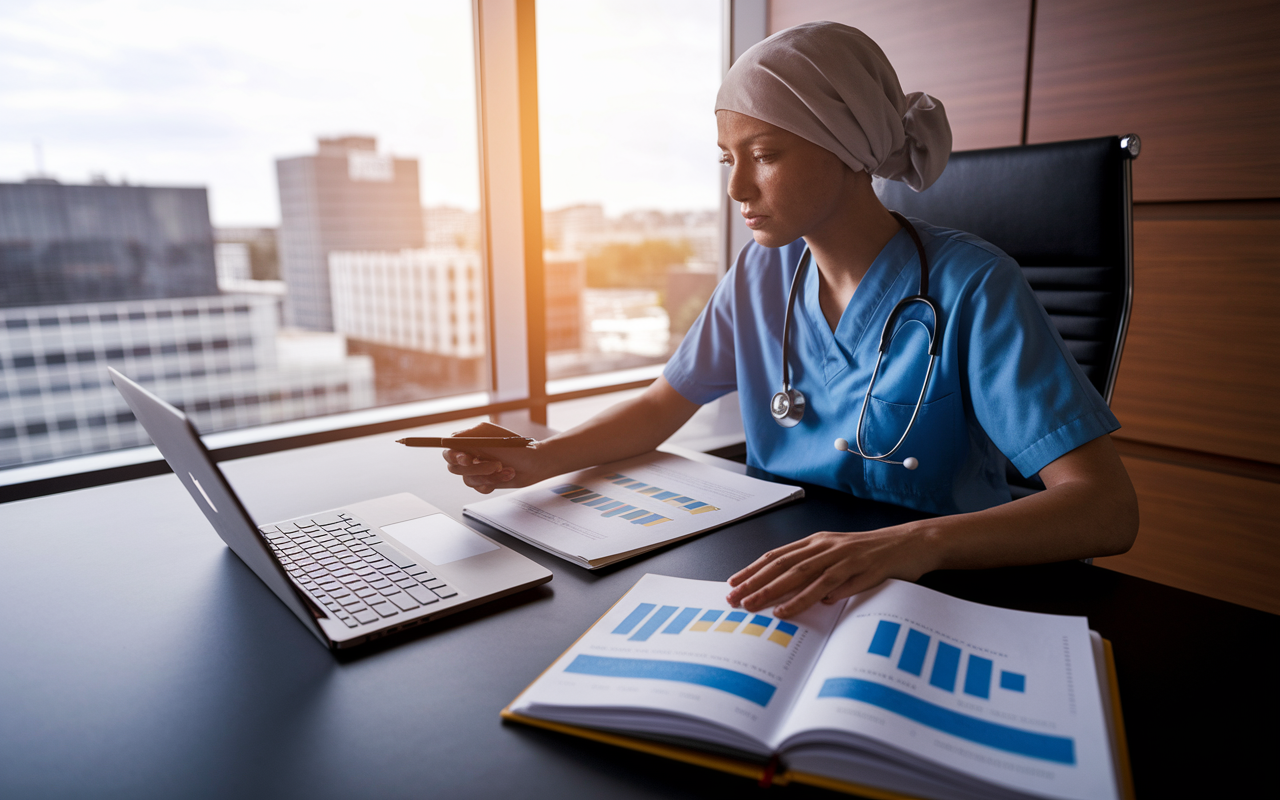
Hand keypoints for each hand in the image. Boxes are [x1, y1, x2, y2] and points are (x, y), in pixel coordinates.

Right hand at [442, 422, 554, 493]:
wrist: (536, 463)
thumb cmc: (517, 447)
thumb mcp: (493, 437)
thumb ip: (471, 438)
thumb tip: (452, 439)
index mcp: (470, 441)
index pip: (449, 450)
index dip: (455, 456)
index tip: (467, 459)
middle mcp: (470, 455)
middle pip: (455, 468)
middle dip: (477, 468)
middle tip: (496, 464)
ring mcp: (477, 469)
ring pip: (468, 480)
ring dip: (489, 476)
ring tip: (506, 469)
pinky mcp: (485, 481)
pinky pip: (479, 488)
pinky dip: (494, 483)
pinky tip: (506, 475)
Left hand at [725, 523, 937, 617]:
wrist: (913, 543)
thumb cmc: (875, 553)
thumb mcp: (840, 557)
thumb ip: (817, 571)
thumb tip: (792, 592)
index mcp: (818, 542)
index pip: (778, 556)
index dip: (753, 569)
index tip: (733, 583)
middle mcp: (827, 546)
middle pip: (784, 565)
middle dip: (756, 583)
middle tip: (735, 598)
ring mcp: (844, 557)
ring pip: (803, 574)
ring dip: (777, 592)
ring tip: (757, 607)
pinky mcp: (863, 568)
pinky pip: (832, 585)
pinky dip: (812, 596)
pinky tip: (795, 608)